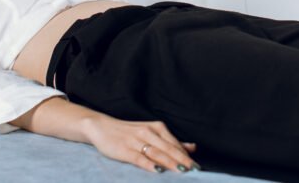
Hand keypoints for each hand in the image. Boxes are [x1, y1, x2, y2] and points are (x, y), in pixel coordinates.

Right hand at [81, 114, 197, 173]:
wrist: (101, 127)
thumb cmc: (128, 132)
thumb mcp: (151, 133)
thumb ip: (171, 141)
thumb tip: (192, 147)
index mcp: (156, 127)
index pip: (174, 144)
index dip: (186, 155)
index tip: (197, 166)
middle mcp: (148, 132)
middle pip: (168, 148)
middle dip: (182, 160)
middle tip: (194, 170)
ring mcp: (136, 140)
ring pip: (157, 152)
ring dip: (170, 162)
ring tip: (181, 171)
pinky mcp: (125, 149)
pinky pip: (139, 158)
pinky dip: (149, 164)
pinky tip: (157, 170)